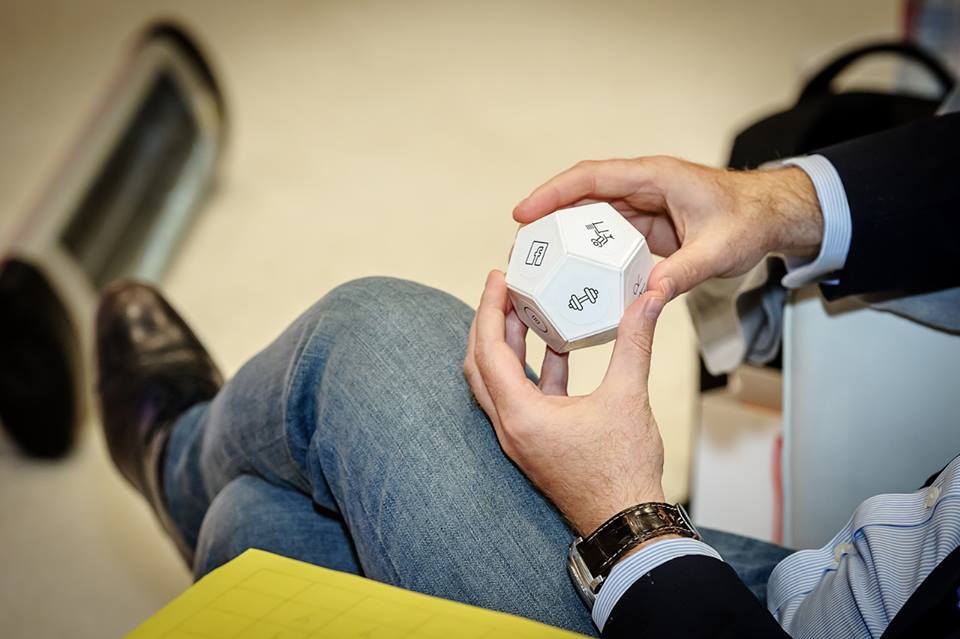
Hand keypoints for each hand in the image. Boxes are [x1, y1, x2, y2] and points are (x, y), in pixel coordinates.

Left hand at [463, 270, 666, 535]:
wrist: (626, 522)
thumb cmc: (622, 470)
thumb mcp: (628, 397)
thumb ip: (635, 342)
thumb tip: (650, 299)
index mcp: (520, 415)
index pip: (488, 350)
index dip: (489, 309)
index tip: (498, 277)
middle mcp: (510, 426)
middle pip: (481, 364)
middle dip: (489, 322)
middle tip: (505, 288)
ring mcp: (520, 436)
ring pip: (499, 380)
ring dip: (509, 344)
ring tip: (526, 308)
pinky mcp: (536, 441)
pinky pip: (524, 396)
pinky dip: (533, 368)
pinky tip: (556, 344)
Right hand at [513, 156, 821, 299]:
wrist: (773, 216)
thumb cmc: (750, 219)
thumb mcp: (719, 249)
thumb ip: (683, 272)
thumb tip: (647, 297)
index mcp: (654, 177)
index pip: (591, 178)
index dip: (553, 193)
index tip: (523, 213)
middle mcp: (643, 187)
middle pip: (581, 197)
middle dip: (547, 219)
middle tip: (521, 248)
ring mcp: (643, 207)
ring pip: (592, 219)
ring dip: (565, 239)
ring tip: (538, 266)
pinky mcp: (647, 227)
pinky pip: (609, 238)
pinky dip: (590, 255)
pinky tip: (575, 278)